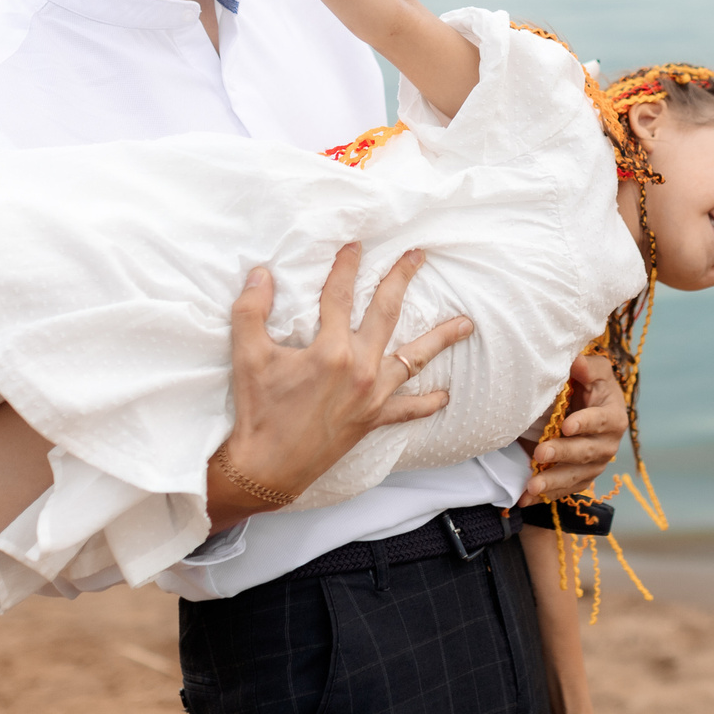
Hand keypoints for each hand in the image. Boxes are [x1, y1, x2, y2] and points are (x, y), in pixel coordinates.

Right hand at [209, 245, 473, 521]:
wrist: (267, 467)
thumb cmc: (258, 411)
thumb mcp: (247, 356)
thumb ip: (251, 310)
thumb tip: (260, 274)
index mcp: (331, 349)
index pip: (340, 295)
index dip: (346, 266)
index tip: (356, 245)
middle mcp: (360, 368)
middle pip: (387, 313)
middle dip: (402, 279)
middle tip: (418, 256)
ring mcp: (372, 395)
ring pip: (413, 359)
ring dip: (441, 339)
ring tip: (466, 324)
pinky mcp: (373, 419)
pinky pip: (407, 409)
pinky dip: (427, 403)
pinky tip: (444, 396)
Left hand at [520, 352, 621, 503]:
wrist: (585, 408)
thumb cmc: (588, 386)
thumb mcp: (592, 371)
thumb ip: (588, 367)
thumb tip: (578, 364)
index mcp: (613, 417)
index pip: (602, 421)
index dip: (585, 423)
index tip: (566, 425)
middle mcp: (607, 445)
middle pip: (586, 452)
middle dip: (563, 453)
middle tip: (540, 452)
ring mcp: (595, 465)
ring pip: (576, 476)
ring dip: (553, 482)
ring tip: (532, 485)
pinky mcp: (581, 478)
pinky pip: (565, 490)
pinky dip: (546, 495)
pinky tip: (526, 498)